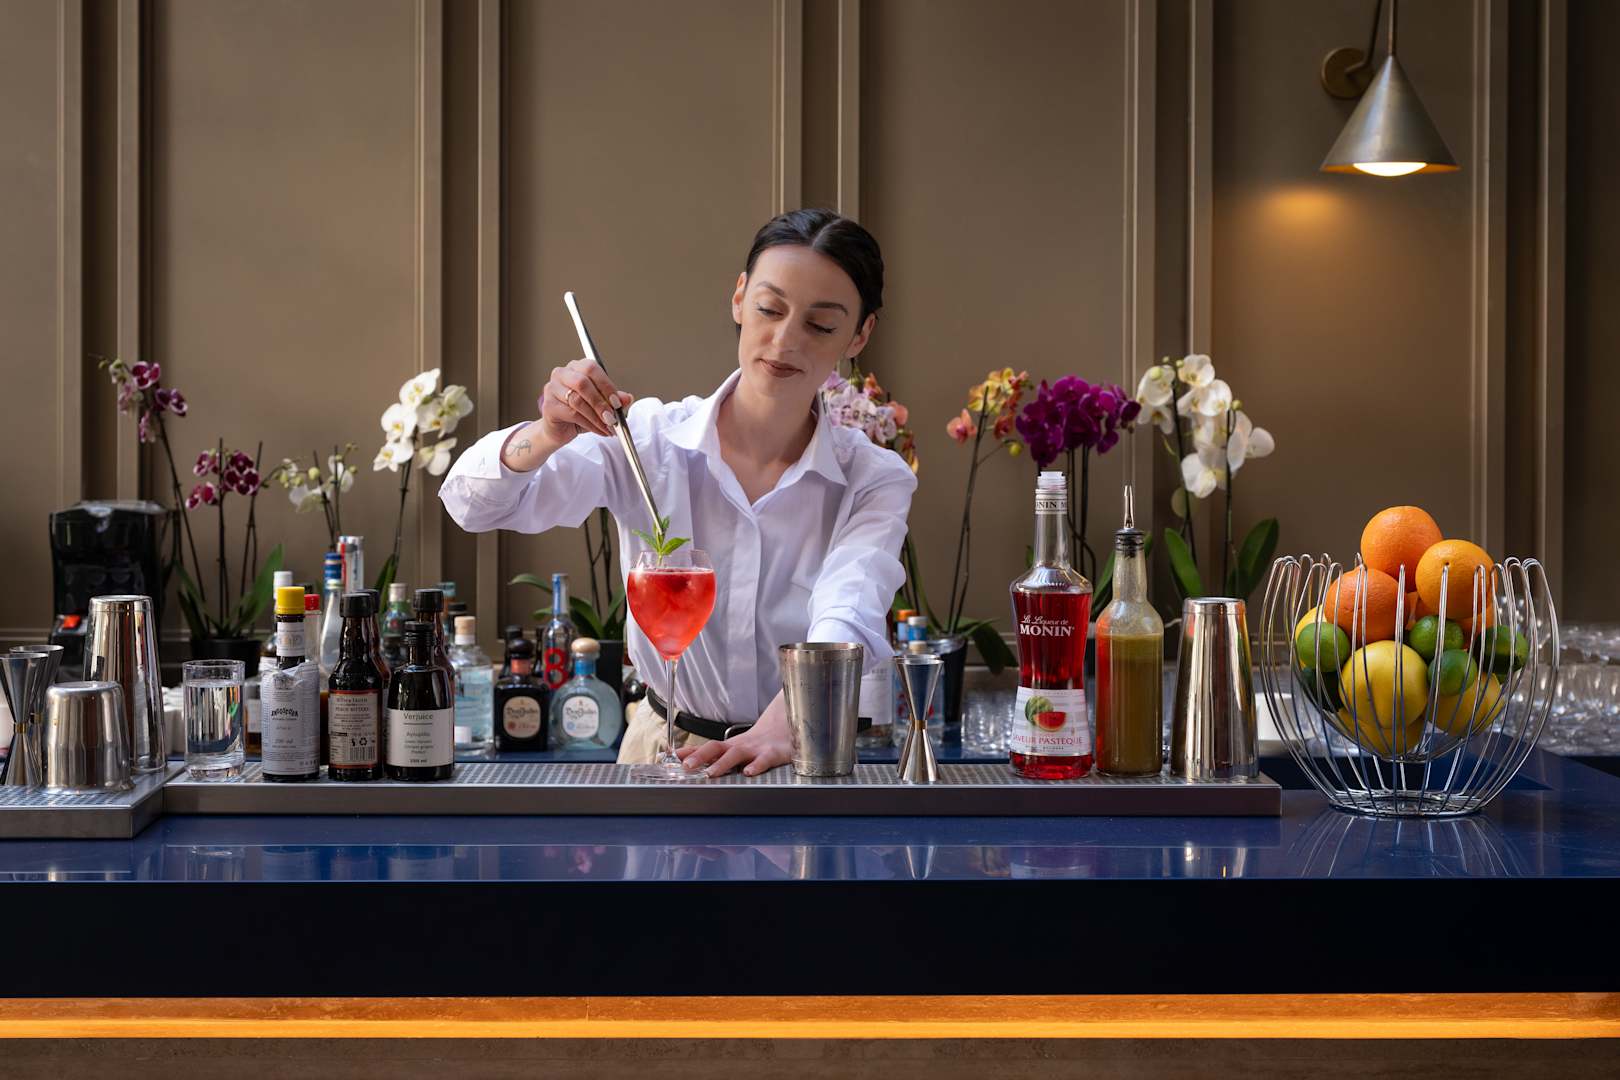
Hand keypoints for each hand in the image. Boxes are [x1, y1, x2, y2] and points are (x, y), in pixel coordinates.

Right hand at [539, 358, 631, 443]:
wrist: (560, 429)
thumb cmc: (580, 413)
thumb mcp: (601, 405)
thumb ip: (614, 399)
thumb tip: (627, 398)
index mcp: (576, 367)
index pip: (591, 368)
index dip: (606, 385)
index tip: (617, 402)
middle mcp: (562, 374)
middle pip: (582, 383)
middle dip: (601, 402)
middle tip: (612, 417)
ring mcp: (552, 388)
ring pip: (577, 401)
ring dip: (597, 417)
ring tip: (609, 427)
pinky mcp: (548, 406)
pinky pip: (572, 414)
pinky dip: (590, 424)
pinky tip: (599, 430)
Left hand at [676, 692, 792, 776]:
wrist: (786, 727)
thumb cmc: (758, 743)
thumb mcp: (734, 748)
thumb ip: (711, 754)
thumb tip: (682, 759)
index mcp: (729, 747)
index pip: (703, 748)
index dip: (686, 753)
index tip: (667, 759)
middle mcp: (739, 746)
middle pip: (715, 748)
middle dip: (700, 757)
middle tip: (686, 767)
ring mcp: (755, 749)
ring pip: (736, 754)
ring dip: (722, 763)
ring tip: (711, 773)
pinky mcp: (773, 754)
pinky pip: (764, 760)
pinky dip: (757, 765)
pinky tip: (749, 773)